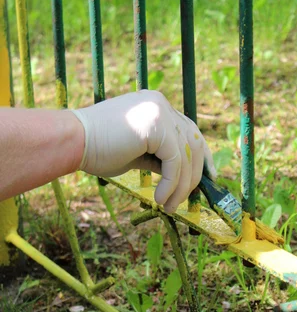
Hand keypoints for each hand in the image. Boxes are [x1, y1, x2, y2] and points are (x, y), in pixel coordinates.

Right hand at [72, 90, 215, 212]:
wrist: (73, 141)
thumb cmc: (98, 149)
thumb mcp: (137, 152)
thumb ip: (159, 156)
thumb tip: (179, 175)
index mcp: (156, 106)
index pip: (189, 131)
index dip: (203, 155)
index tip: (208, 177)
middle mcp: (161, 104)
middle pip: (194, 142)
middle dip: (197, 174)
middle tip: (191, 199)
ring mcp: (159, 112)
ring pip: (186, 155)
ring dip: (181, 186)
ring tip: (169, 206)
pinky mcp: (156, 125)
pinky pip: (175, 161)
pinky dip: (171, 184)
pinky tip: (160, 199)